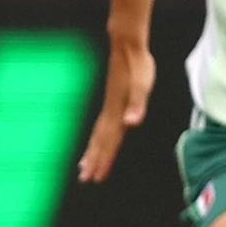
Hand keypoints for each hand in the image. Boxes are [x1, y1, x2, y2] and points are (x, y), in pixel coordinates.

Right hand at [72, 38, 155, 181]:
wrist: (127, 47)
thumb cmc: (137, 65)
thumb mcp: (142, 85)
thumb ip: (137, 104)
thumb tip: (131, 123)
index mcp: (117, 112)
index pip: (110, 141)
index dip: (104, 159)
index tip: (97, 176)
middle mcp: (110, 111)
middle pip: (100, 141)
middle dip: (94, 161)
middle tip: (85, 179)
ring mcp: (110, 106)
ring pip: (98, 135)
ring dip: (92, 151)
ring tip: (83, 167)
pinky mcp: (112, 100)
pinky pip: (101, 125)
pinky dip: (97, 137)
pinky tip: (97, 141)